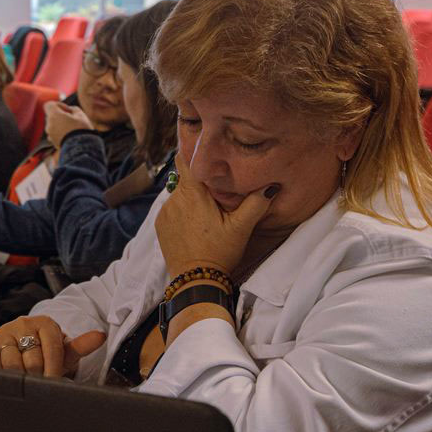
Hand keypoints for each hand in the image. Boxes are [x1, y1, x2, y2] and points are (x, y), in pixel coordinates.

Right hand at [0, 315, 105, 377]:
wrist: (26, 347)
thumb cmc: (48, 352)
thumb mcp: (65, 351)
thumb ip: (82, 345)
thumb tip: (100, 336)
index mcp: (45, 323)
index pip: (51, 349)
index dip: (53, 370)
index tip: (54, 383)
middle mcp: (24, 323)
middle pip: (32, 360)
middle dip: (37, 376)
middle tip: (39, 384)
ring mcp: (6, 332)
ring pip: (12, 363)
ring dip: (20, 377)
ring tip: (26, 382)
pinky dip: (3, 375)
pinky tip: (11, 377)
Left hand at [42, 102, 94, 147]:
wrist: (81, 148)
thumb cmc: (81, 129)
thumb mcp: (80, 114)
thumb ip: (73, 109)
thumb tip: (70, 110)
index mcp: (54, 115)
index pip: (49, 105)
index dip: (58, 105)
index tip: (67, 110)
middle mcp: (49, 124)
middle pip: (51, 115)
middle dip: (60, 115)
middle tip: (72, 119)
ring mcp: (50, 134)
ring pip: (53, 125)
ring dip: (60, 125)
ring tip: (71, 128)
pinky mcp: (53, 142)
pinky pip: (54, 134)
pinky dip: (60, 133)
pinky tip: (69, 135)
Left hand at [155, 145, 278, 277]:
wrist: (195, 281)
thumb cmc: (219, 252)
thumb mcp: (241, 228)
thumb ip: (255, 203)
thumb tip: (271, 185)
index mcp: (192, 193)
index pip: (184, 160)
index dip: (193, 153)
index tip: (204, 151)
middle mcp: (174, 199)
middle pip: (185, 179)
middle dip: (199, 181)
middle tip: (216, 191)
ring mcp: (164, 212)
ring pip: (179, 195)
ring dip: (190, 198)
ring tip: (207, 212)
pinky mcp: (160, 225)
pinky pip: (172, 210)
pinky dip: (182, 212)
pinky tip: (195, 225)